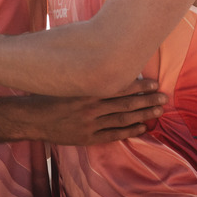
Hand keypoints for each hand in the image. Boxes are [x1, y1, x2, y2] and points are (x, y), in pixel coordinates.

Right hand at [29, 77, 166, 145]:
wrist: (33, 117)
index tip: (154, 82)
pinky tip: (142, 127)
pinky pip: (113, 135)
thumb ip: (85, 73)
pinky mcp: (88, 137)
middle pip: (126, 104)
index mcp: (87, 90)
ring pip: (122, 119)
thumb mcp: (67, 79)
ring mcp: (90, 124)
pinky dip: (128, 131)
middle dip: (147, 100)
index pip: (119, 86)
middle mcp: (91, 107)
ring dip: (143, 115)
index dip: (139, 85)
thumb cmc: (49, 94)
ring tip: (158, 111)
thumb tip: (104, 59)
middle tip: (164, 97)